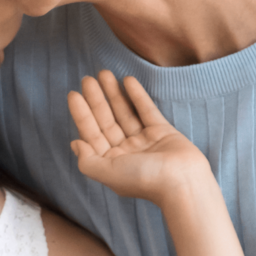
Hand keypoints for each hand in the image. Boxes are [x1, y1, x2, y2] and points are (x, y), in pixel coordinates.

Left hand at [67, 72, 209, 206]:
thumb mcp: (107, 173)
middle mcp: (126, 152)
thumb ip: (87, 160)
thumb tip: (74, 143)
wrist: (182, 181)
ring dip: (114, 94)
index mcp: (111, 163)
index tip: (73, 94)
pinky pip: (146, 110)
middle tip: (87, 79)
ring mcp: (144, 141)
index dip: (81, 114)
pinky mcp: (162, 132)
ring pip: (125, 113)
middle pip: (106, 121)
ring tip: (104, 73)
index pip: (92, 134)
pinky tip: (127, 80)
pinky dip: (137, 96)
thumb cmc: (143, 179)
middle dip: (96, 100)